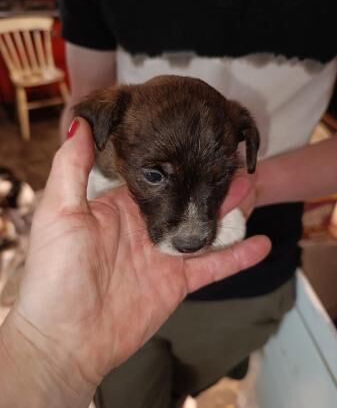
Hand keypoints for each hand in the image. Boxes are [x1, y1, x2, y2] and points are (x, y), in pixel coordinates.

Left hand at [0, 118, 269, 407]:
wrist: (66, 339)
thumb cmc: (56, 274)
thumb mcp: (59, 212)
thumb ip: (72, 167)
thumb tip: (80, 121)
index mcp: (119, 206)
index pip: (156, 175)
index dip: (177, 158)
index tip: (198, 138)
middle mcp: (145, 226)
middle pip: (185, 197)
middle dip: (209, 179)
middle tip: (234, 160)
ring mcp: (163, 254)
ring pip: (204, 226)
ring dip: (229, 209)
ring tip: (251, 186)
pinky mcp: (177, 282)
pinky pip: (213, 267)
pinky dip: (238, 256)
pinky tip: (262, 243)